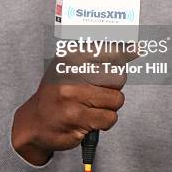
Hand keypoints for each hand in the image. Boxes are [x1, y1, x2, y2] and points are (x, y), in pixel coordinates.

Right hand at [12, 44, 131, 164]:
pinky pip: (109, 118)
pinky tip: (88, 119)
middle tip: (98, 92)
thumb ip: (101, 57)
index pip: (107, 50)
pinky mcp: (76, 118)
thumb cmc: (58, 93)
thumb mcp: (71, 68)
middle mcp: (70, 74)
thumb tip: (134, 49)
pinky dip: (104, 122)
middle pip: (118, 77)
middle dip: (113, 88)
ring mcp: (72, 97)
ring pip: (116, 100)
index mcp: (70, 58)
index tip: (136, 49)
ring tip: (91, 107)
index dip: (125, 51)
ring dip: (109, 107)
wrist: (34, 122)